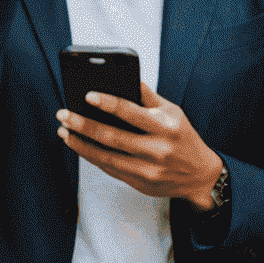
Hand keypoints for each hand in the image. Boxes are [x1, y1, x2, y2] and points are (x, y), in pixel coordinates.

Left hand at [56, 82, 224, 207]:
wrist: (200, 176)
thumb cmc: (183, 137)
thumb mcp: (173, 112)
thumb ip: (148, 96)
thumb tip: (125, 77)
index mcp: (165, 127)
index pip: (131, 112)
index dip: (108, 103)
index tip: (88, 95)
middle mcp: (157, 150)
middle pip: (113, 137)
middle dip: (84, 124)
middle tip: (63, 114)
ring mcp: (148, 171)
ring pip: (107, 157)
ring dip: (81, 144)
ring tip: (64, 131)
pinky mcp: (141, 184)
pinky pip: (111, 169)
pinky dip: (92, 157)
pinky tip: (79, 146)